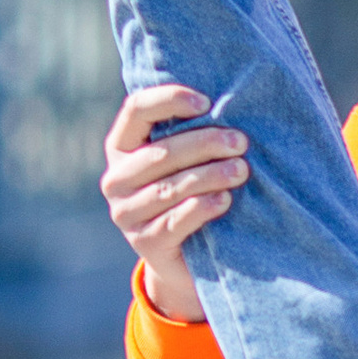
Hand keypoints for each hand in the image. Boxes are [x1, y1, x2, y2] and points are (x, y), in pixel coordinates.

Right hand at [101, 84, 247, 325]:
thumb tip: (229, 101)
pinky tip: (225, 200)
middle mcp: (116, 179)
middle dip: (204, 143)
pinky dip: (202, 208)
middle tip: (240, 142)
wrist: (186, 259)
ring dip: (210, 175)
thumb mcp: (185, 162)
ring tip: (241, 170)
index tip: (207, 102)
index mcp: (121, 147)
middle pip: (161, 153)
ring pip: (170, 188)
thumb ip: (190, 133)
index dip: (170, 100)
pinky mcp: (145, 243)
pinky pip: (176, 220)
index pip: (136, 110)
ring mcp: (126, 214)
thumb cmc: (191, 193)